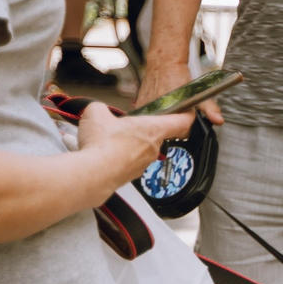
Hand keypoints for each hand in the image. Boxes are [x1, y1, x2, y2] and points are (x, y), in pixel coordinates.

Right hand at [74, 104, 194, 195]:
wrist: (94, 174)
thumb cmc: (103, 145)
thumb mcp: (97, 113)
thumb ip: (101, 108)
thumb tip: (98, 110)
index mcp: (153, 129)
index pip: (181, 121)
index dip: (186, 114)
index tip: (188, 111)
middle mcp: (153, 148)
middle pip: (157, 135)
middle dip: (143, 128)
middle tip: (129, 124)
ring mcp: (143, 164)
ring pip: (142, 149)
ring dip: (130, 143)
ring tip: (110, 140)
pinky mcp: (131, 175)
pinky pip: (129, 162)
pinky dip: (120, 157)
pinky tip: (104, 154)